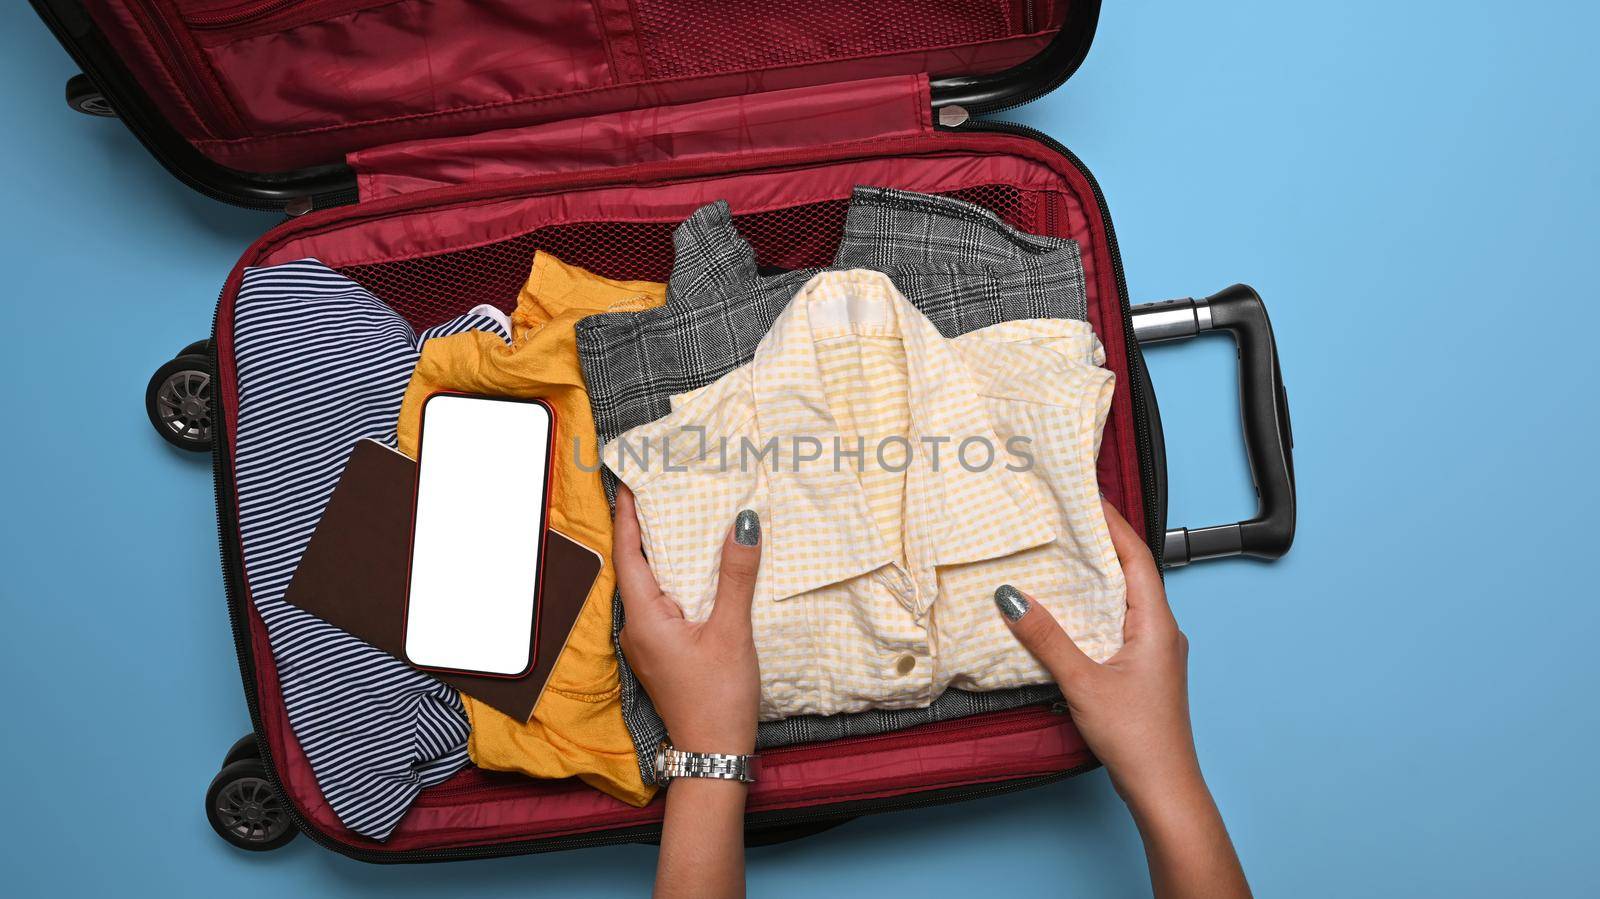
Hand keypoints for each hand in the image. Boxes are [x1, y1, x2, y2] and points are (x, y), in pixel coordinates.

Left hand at [613, 484, 761, 755]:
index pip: (628, 553)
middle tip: (658, 491)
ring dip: (660, 555)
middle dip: (644, 528)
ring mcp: (647, 644)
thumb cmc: (718, 697)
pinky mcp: (661, 655)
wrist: (713, 755)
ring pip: (648, 587)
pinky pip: (661, 605)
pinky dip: (672, 580)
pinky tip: (692, 572)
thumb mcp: (732, 631)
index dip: (627, 515)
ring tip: (676, 521)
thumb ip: (735, 576)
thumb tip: (742, 523)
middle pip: (634, 567)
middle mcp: (636, 628)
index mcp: (644, 618)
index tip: (628, 481)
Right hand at [995, 499, 1249, 897]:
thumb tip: (1013, 597)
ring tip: (1065, 556)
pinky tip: (1071, 613)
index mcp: (1157, 624)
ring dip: (1098, 578)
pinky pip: (1120, 624)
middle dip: (1102, 544)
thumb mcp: (1081, 681)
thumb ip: (1046, 638)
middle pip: (1132, 573)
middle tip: (1069, 518)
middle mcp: (1162, 632)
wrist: (1164, 789)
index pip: (1136, 557)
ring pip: (1125, 601)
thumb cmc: (1135, 737)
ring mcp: (1156, 653)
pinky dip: (1096, 609)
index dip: (1112, 524)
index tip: (1089, 496)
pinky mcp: (1144, 672)